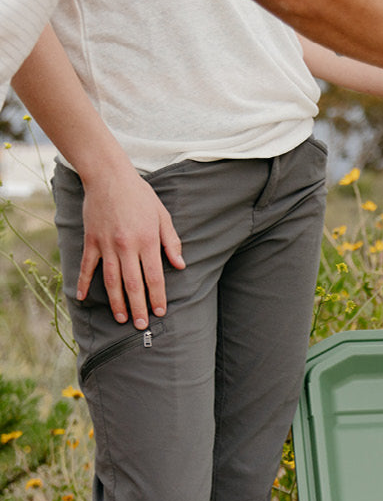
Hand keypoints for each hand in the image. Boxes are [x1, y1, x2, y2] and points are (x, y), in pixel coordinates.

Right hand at [77, 168, 184, 327]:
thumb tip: (181, 266)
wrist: (108, 175)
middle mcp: (126, 246)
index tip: (159, 312)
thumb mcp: (163, 216)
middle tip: (140, 325)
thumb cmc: (140, 196)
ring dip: (116, 302)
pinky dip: (84, 283)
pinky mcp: (91, 240)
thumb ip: (172, 243)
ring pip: (111, 280)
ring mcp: (106, 244)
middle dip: (137, 307)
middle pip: (132, 284)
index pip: (154, 277)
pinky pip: (87, 266)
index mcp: (147, 241)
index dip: (157, 297)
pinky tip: (83, 298)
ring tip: (121, 318)